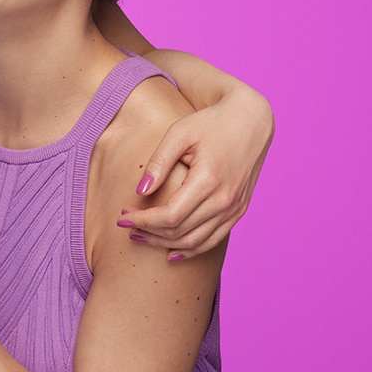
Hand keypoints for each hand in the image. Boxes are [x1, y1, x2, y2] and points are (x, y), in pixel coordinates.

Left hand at [120, 81, 273, 258]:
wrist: (250, 120)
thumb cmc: (210, 122)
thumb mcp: (179, 133)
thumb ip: (159, 162)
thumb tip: (140, 191)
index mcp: (209, 180)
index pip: (170, 216)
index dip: (142, 220)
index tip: (121, 217)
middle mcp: (225, 200)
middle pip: (180, 232)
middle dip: (148, 232)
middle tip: (126, 226)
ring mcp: (235, 208)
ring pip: (196, 242)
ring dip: (165, 244)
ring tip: (140, 236)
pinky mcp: (239, 211)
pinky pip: (213, 240)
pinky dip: (191, 249)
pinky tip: (171, 251)